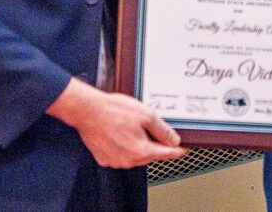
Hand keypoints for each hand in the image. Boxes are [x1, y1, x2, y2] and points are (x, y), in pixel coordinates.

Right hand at [48, 78, 187, 167]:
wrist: (87, 111)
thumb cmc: (113, 111)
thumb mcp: (146, 115)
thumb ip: (162, 130)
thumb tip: (173, 140)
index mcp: (142, 150)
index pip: (166, 153)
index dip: (177, 150)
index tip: (183, 149)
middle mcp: (129, 160)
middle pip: (150, 154)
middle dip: (153, 142)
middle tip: (147, 125)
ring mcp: (116, 161)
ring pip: (135, 155)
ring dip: (137, 143)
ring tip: (128, 125)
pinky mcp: (105, 158)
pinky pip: (120, 154)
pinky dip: (123, 145)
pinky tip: (118, 131)